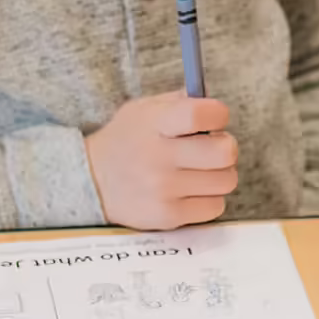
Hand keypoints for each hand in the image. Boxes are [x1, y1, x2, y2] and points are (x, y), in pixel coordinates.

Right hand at [86, 93, 235, 229]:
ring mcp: (164, 190)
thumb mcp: (144, 110)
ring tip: (200, 171)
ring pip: (226, 181)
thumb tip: (216, 107)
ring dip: (219, 175)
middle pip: (224, 152)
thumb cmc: (127, 141)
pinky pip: (215, 207)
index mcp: (154, 123)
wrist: (92, 180)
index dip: (218, 115)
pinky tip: (191, 191)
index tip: (213, 120)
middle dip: (225, 148)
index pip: (202, 115)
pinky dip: (208, 199)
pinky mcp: (168, 216)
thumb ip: (180, 102)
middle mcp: (158, 157)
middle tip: (212, 149)